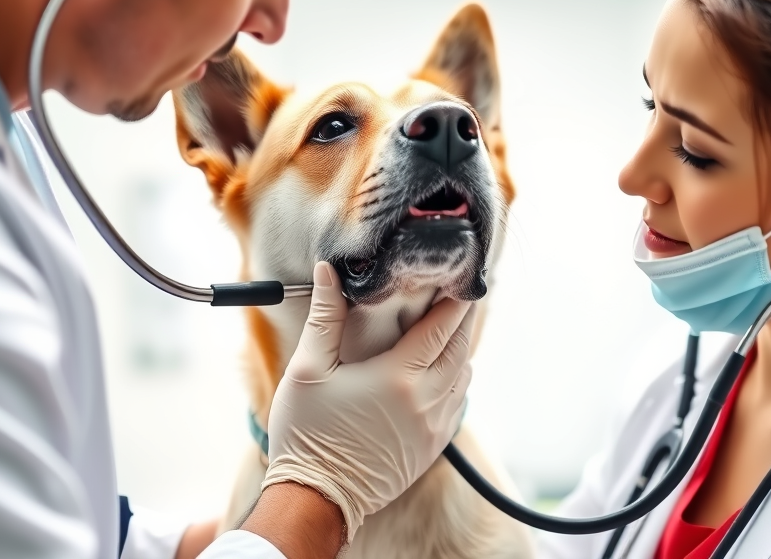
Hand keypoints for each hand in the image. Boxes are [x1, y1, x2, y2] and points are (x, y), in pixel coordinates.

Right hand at [260, 261, 474, 543]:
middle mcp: (426, 401)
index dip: (454, 301)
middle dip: (463, 320)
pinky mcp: (432, 447)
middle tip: (462, 295)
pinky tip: (443, 371)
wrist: (317, 498)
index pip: (441, 328)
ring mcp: (433, 427)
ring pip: (463, 377)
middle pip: (460, 349)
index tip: (460, 279)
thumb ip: (325, 318)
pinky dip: (456, 381)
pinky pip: (457, 404)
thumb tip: (329, 273)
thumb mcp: (308, 370)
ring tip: (451, 329)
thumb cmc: (307, 434)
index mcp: (398, 378)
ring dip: (460, 350)